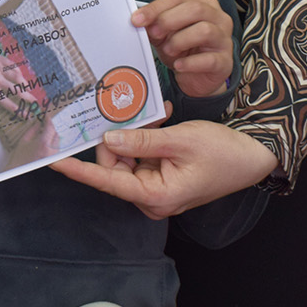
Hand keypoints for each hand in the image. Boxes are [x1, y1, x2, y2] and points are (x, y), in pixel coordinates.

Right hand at [6, 109, 60, 167]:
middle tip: (45, 123)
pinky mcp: (53, 160)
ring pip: (57, 140)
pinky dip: (52, 142)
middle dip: (51, 127)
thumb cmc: (19, 159)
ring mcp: (53, 156)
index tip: (46, 116)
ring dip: (52, 134)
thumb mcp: (24, 141)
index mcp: (43, 144)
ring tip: (44, 132)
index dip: (49, 119)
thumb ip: (33, 129)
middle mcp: (51, 150)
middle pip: (56, 133)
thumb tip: (38, 122)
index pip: (51, 127)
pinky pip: (56, 147)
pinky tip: (45, 141)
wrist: (18, 172)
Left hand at [51, 119, 276, 218]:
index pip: (107, 183)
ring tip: (158, 113)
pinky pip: (141, 154)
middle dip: (121, 135)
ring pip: (127, 156)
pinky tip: (162, 117)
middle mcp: (150, 197)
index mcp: (154, 196)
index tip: (53, 161)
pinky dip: (148, 136)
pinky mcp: (160, 176)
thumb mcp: (181, 140)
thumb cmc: (222, 153)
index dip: (79, 170)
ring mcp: (155, 187)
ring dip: (138, 132)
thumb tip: (108, 140)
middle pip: (115, 165)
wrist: (252, 157)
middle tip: (140, 110)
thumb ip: (142, 140)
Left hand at [132, 0, 233, 96]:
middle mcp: (218, 18)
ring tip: (168, 50)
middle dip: (168, 20)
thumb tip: (139, 20)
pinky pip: (209, 59)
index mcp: (204, 3)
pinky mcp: (225, 62)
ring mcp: (224, 39)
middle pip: (195, 9)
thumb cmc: (183, 49)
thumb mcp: (166, 33)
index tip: (138, 19)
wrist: (196, 77)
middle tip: (153, 33)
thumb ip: (155, 24)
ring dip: (180, 40)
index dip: (156, 7)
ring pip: (205, 30)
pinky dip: (189, 63)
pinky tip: (178, 65)